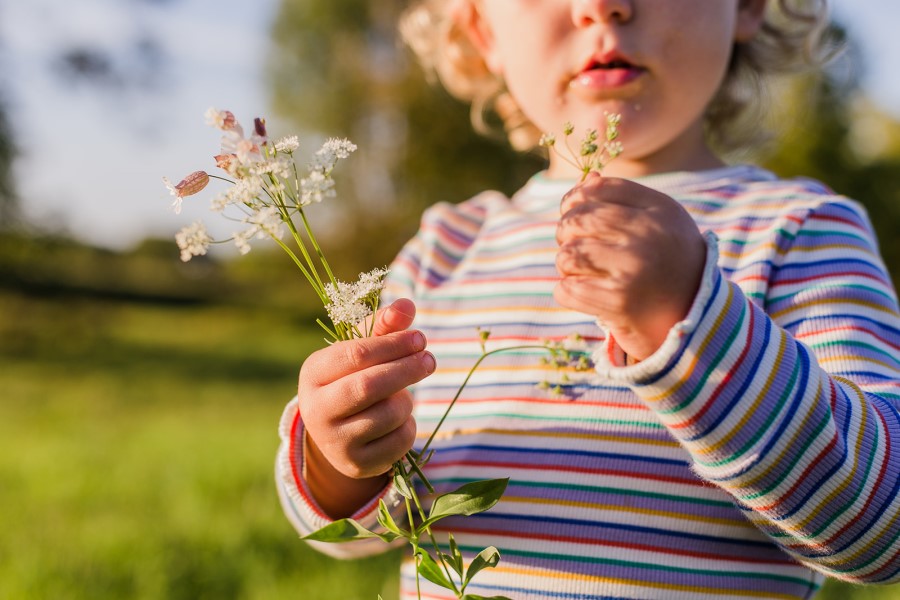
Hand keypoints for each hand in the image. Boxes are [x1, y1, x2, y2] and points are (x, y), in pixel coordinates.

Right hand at [298, 298, 434, 516]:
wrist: (337, 432)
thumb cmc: (353, 378)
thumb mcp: (363, 350)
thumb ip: (384, 326)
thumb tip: (407, 305)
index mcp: (313, 373)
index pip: (356, 354)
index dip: (393, 345)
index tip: (420, 338)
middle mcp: (315, 409)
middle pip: (369, 386)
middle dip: (406, 370)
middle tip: (430, 360)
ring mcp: (333, 441)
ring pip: (387, 415)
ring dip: (407, 400)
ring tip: (405, 394)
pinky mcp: (355, 464)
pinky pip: (398, 443)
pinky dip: (408, 427)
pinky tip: (400, 420)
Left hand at [554, 173, 706, 360]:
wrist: (694, 319)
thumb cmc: (668, 266)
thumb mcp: (660, 225)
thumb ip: (625, 202)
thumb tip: (586, 180)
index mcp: (661, 209)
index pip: (599, 188)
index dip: (575, 199)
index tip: (573, 213)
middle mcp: (649, 234)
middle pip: (576, 220)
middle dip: (566, 234)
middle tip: (578, 249)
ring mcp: (634, 267)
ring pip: (567, 254)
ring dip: (567, 266)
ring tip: (584, 273)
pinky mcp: (619, 301)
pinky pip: (566, 289)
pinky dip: (568, 293)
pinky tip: (587, 294)